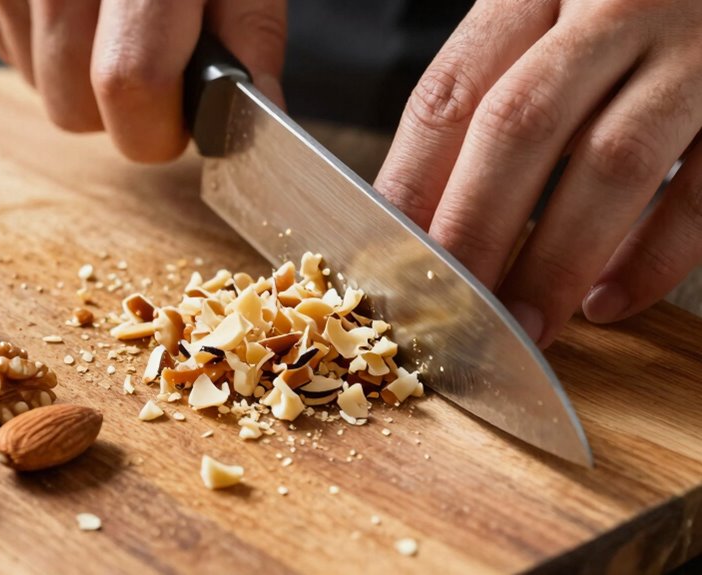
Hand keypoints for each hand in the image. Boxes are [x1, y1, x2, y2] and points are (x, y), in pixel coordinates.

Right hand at [0, 0, 286, 161]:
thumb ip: (250, 30)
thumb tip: (259, 114)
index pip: (130, 83)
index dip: (162, 124)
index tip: (185, 112)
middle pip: (72, 107)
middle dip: (120, 108)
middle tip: (151, 50)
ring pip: (37, 88)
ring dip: (81, 74)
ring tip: (110, 11)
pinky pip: (9, 55)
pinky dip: (45, 46)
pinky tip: (72, 0)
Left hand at [375, 0, 701, 347]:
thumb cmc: (618, 9)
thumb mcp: (545, 18)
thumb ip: (491, 94)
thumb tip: (424, 215)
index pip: (450, 95)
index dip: (411, 186)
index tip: (391, 258)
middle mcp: (612, 7)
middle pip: (519, 129)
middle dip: (475, 232)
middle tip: (450, 310)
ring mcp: (693, 50)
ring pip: (612, 164)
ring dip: (558, 259)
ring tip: (523, 326)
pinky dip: (654, 257)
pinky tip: (607, 302)